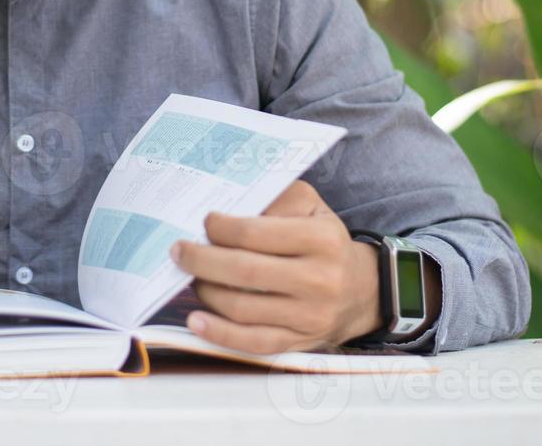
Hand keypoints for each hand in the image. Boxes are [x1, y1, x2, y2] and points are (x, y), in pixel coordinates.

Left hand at [167, 179, 381, 354]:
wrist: (362, 289)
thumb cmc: (324, 241)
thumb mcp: (311, 207)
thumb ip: (274, 200)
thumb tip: (227, 212)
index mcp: (321, 239)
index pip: (256, 233)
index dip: (221, 228)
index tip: (204, 223)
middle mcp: (319, 279)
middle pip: (244, 272)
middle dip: (202, 260)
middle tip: (179, 250)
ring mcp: (309, 315)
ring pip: (243, 308)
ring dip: (206, 291)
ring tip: (191, 277)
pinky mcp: (299, 342)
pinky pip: (253, 342)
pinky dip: (219, 334)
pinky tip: (197, 320)